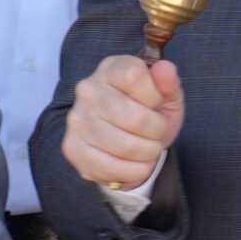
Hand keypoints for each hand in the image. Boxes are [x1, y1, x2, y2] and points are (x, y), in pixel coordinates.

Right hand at [61, 55, 183, 190]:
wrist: (124, 136)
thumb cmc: (145, 110)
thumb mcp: (165, 93)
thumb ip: (168, 81)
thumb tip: (166, 69)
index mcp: (111, 68)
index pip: (134, 75)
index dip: (155, 95)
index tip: (157, 103)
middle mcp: (88, 90)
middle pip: (136, 118)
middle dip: (158, 132)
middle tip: (157, 132)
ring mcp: (77, 120)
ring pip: (126, 147)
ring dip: (148, 153)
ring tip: (147, 148)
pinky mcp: (72, 148)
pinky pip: (112, 168)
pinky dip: (133, 171)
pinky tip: (135, 162)